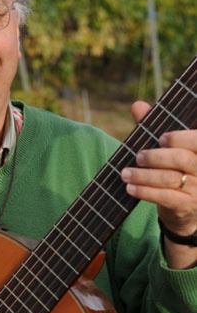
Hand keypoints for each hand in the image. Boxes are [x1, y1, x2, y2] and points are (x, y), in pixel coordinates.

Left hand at [121, 101, 196, 266]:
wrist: (186, 207)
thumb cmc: (175, 169)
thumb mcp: (168, 148)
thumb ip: (153, 126)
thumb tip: (137, 105)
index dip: (180, 138)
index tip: (161, 139)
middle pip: (181, 160)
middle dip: (156, 157)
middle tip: (138, 157)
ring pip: (170, 179)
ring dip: (144, 175)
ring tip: (126, 173)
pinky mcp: (187, 206)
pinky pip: (165, 197)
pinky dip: (145, 191)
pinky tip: (131, 188)